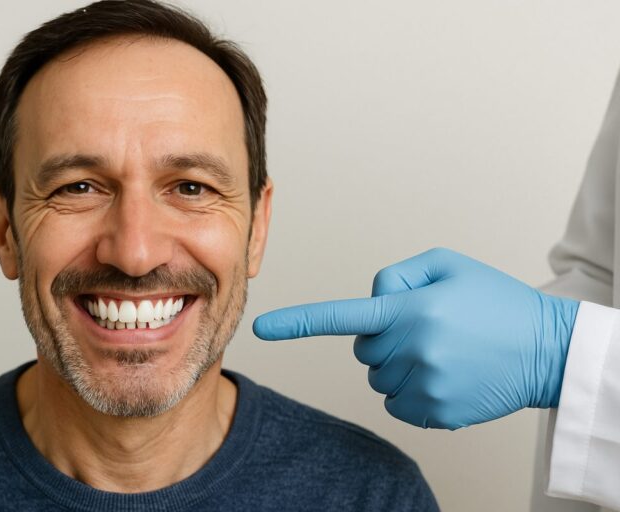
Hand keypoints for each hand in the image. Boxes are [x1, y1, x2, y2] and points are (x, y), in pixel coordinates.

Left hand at [252, 248, 579, 428]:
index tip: (263, 330)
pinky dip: (411, 391)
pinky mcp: (434, 412)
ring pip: (378, 378)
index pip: (344, 316)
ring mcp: (424, 385)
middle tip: (425, 328)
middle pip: (364, 350)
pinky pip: (396, 403)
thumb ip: (398, 275)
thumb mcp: (449, 265)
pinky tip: (444, 375)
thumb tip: (370, 299)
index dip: (298, 324)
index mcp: (411, 309)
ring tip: (441, 352)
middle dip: (384, 338)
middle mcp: (413, 348)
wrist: (545, 349)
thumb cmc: (495, 303)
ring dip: (398, 365)